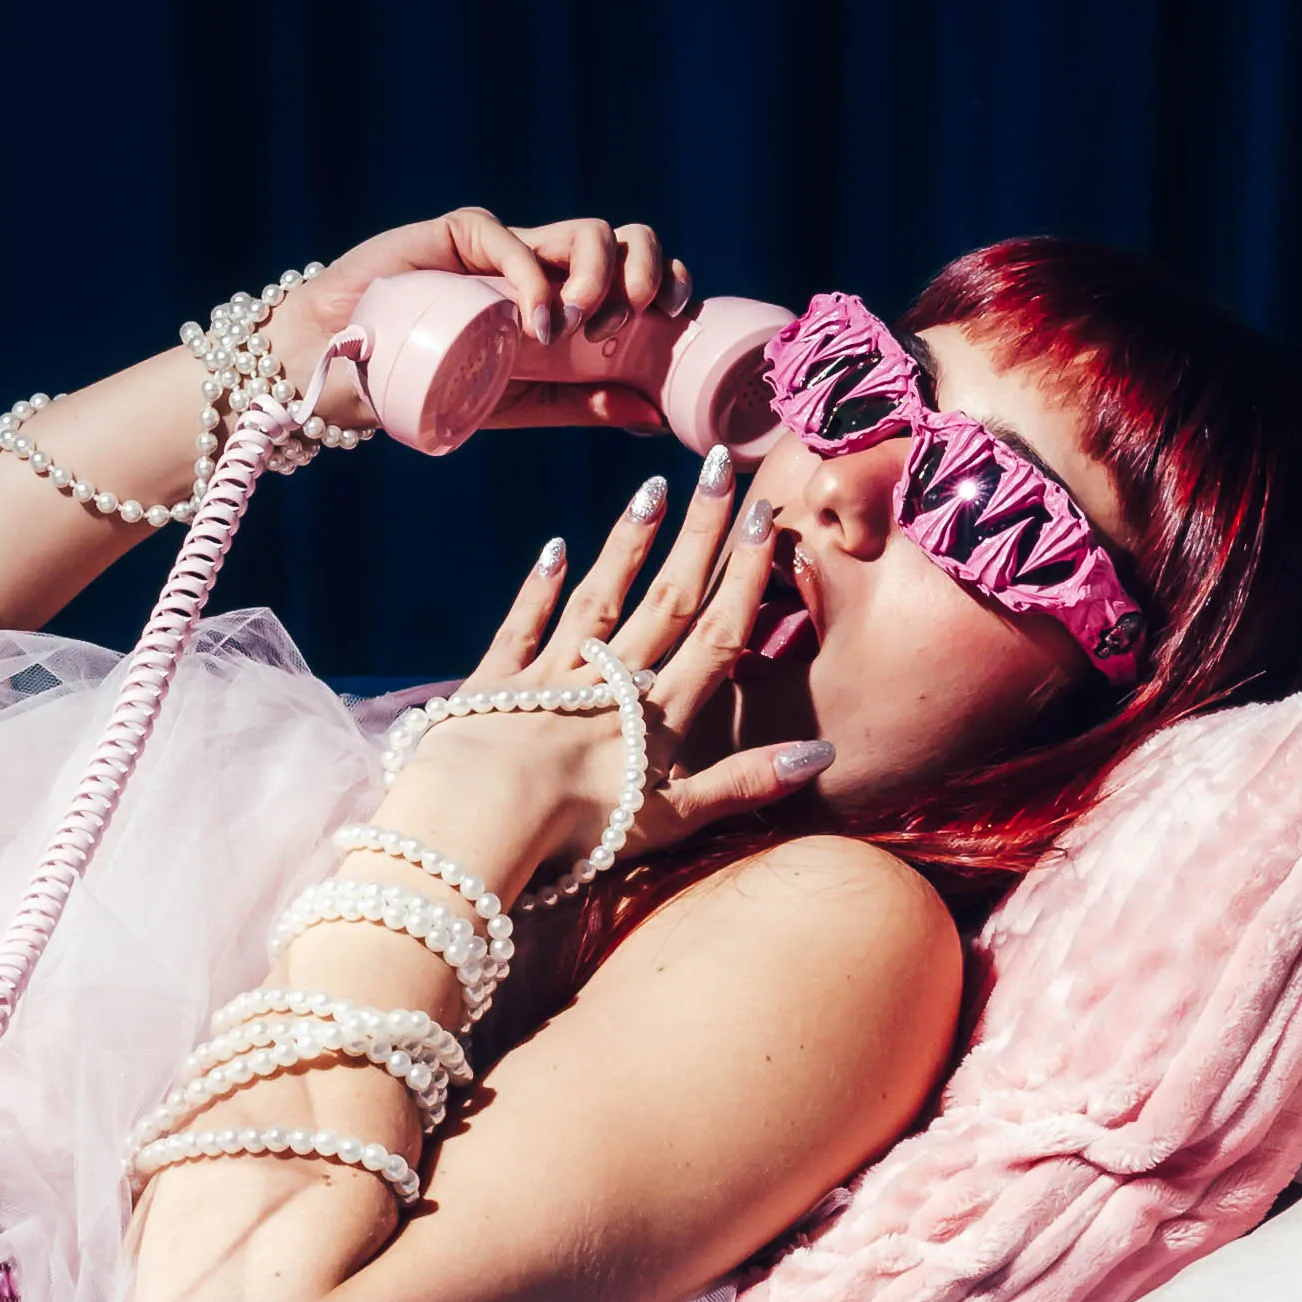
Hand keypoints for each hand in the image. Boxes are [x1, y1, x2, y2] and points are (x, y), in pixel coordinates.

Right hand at [272, 207, 692, 436]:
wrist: (340, 372)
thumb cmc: (428, 385)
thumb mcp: (518, 404)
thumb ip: (581, 405)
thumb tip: (654, 419)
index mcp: (570, 303)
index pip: (638, 273)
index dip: (671, 281)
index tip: (677, 316)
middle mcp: (547, 268)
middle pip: (626, 239)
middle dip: (648, 269)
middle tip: (637, 316)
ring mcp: (507, 248)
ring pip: (584, 231)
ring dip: (601, 274)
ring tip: (582, 324)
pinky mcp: (461, 235)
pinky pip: (512, 240)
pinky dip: (536, 279)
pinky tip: (538, 322)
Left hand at [384, 456, 829, 892]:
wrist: (478, 822)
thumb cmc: (577, 835)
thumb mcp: (670, 821)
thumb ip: (743, 784)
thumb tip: (823, 752)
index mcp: (657, 718)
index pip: (714, 634)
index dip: (743, 576)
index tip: (764, 517)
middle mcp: (611, 682)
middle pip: (666, 598)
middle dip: (700, 532)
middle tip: (722, 466)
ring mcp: (552, 675)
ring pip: (601, 597)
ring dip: (629, 542)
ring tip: (655, 487)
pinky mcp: (495, 682)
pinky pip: (523, 625)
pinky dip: (540, 586)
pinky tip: (555, 547)